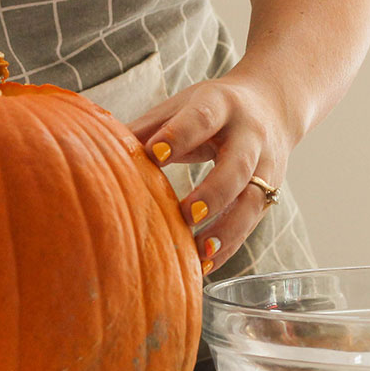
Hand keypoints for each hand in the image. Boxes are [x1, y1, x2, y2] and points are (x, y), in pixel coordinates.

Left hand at [130, 74, 293, 275]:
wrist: (273, 106)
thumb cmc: (211, 110)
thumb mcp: (181, 107)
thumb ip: (146, 128)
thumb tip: (96, 147)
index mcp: (220, 105)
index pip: (202, 118)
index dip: (181, 135)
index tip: (155, 154)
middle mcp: (250, 135)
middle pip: (238, 165)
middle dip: (214, 191)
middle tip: (187, 214)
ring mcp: (266, 167)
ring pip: (252, 201)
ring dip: (228, 231)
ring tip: (200, 254)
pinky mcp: (270, 194)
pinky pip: (252, 224)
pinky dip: (229, 247)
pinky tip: (205, 265)